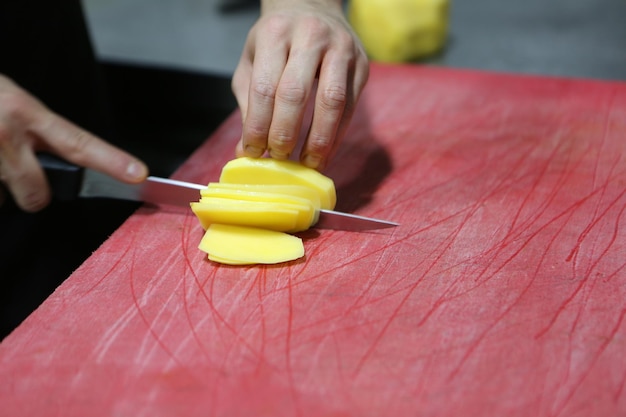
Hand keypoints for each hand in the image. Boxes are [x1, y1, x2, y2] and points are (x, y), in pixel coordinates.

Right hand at [0, 74, 147, 211]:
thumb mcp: (14, 103)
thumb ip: (38, 133)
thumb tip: (63, 167)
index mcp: (26, 113)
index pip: (79, 142)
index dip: (112, 161)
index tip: (138, 174)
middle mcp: (5, 135)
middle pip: (38, 195)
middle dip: (34, 194)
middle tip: (22, 174)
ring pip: (2, 199)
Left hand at [231, 0, 368, 170]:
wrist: (312, 6)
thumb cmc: (277, 39)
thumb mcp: (253, 60)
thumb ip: (249, 103)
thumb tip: (248, 150)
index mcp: (275, 33)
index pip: (264, 88)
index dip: (258, 126)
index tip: (253, 152)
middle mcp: (310, 37)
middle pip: (296, 94)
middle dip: (285, 133)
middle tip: (278, 159)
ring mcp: (341, 49)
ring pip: (331, 102)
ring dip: (318, 140)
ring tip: (306, 164)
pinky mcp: (361, 65)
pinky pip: (350, 107)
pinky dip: (337, 136)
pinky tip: (324, 153)